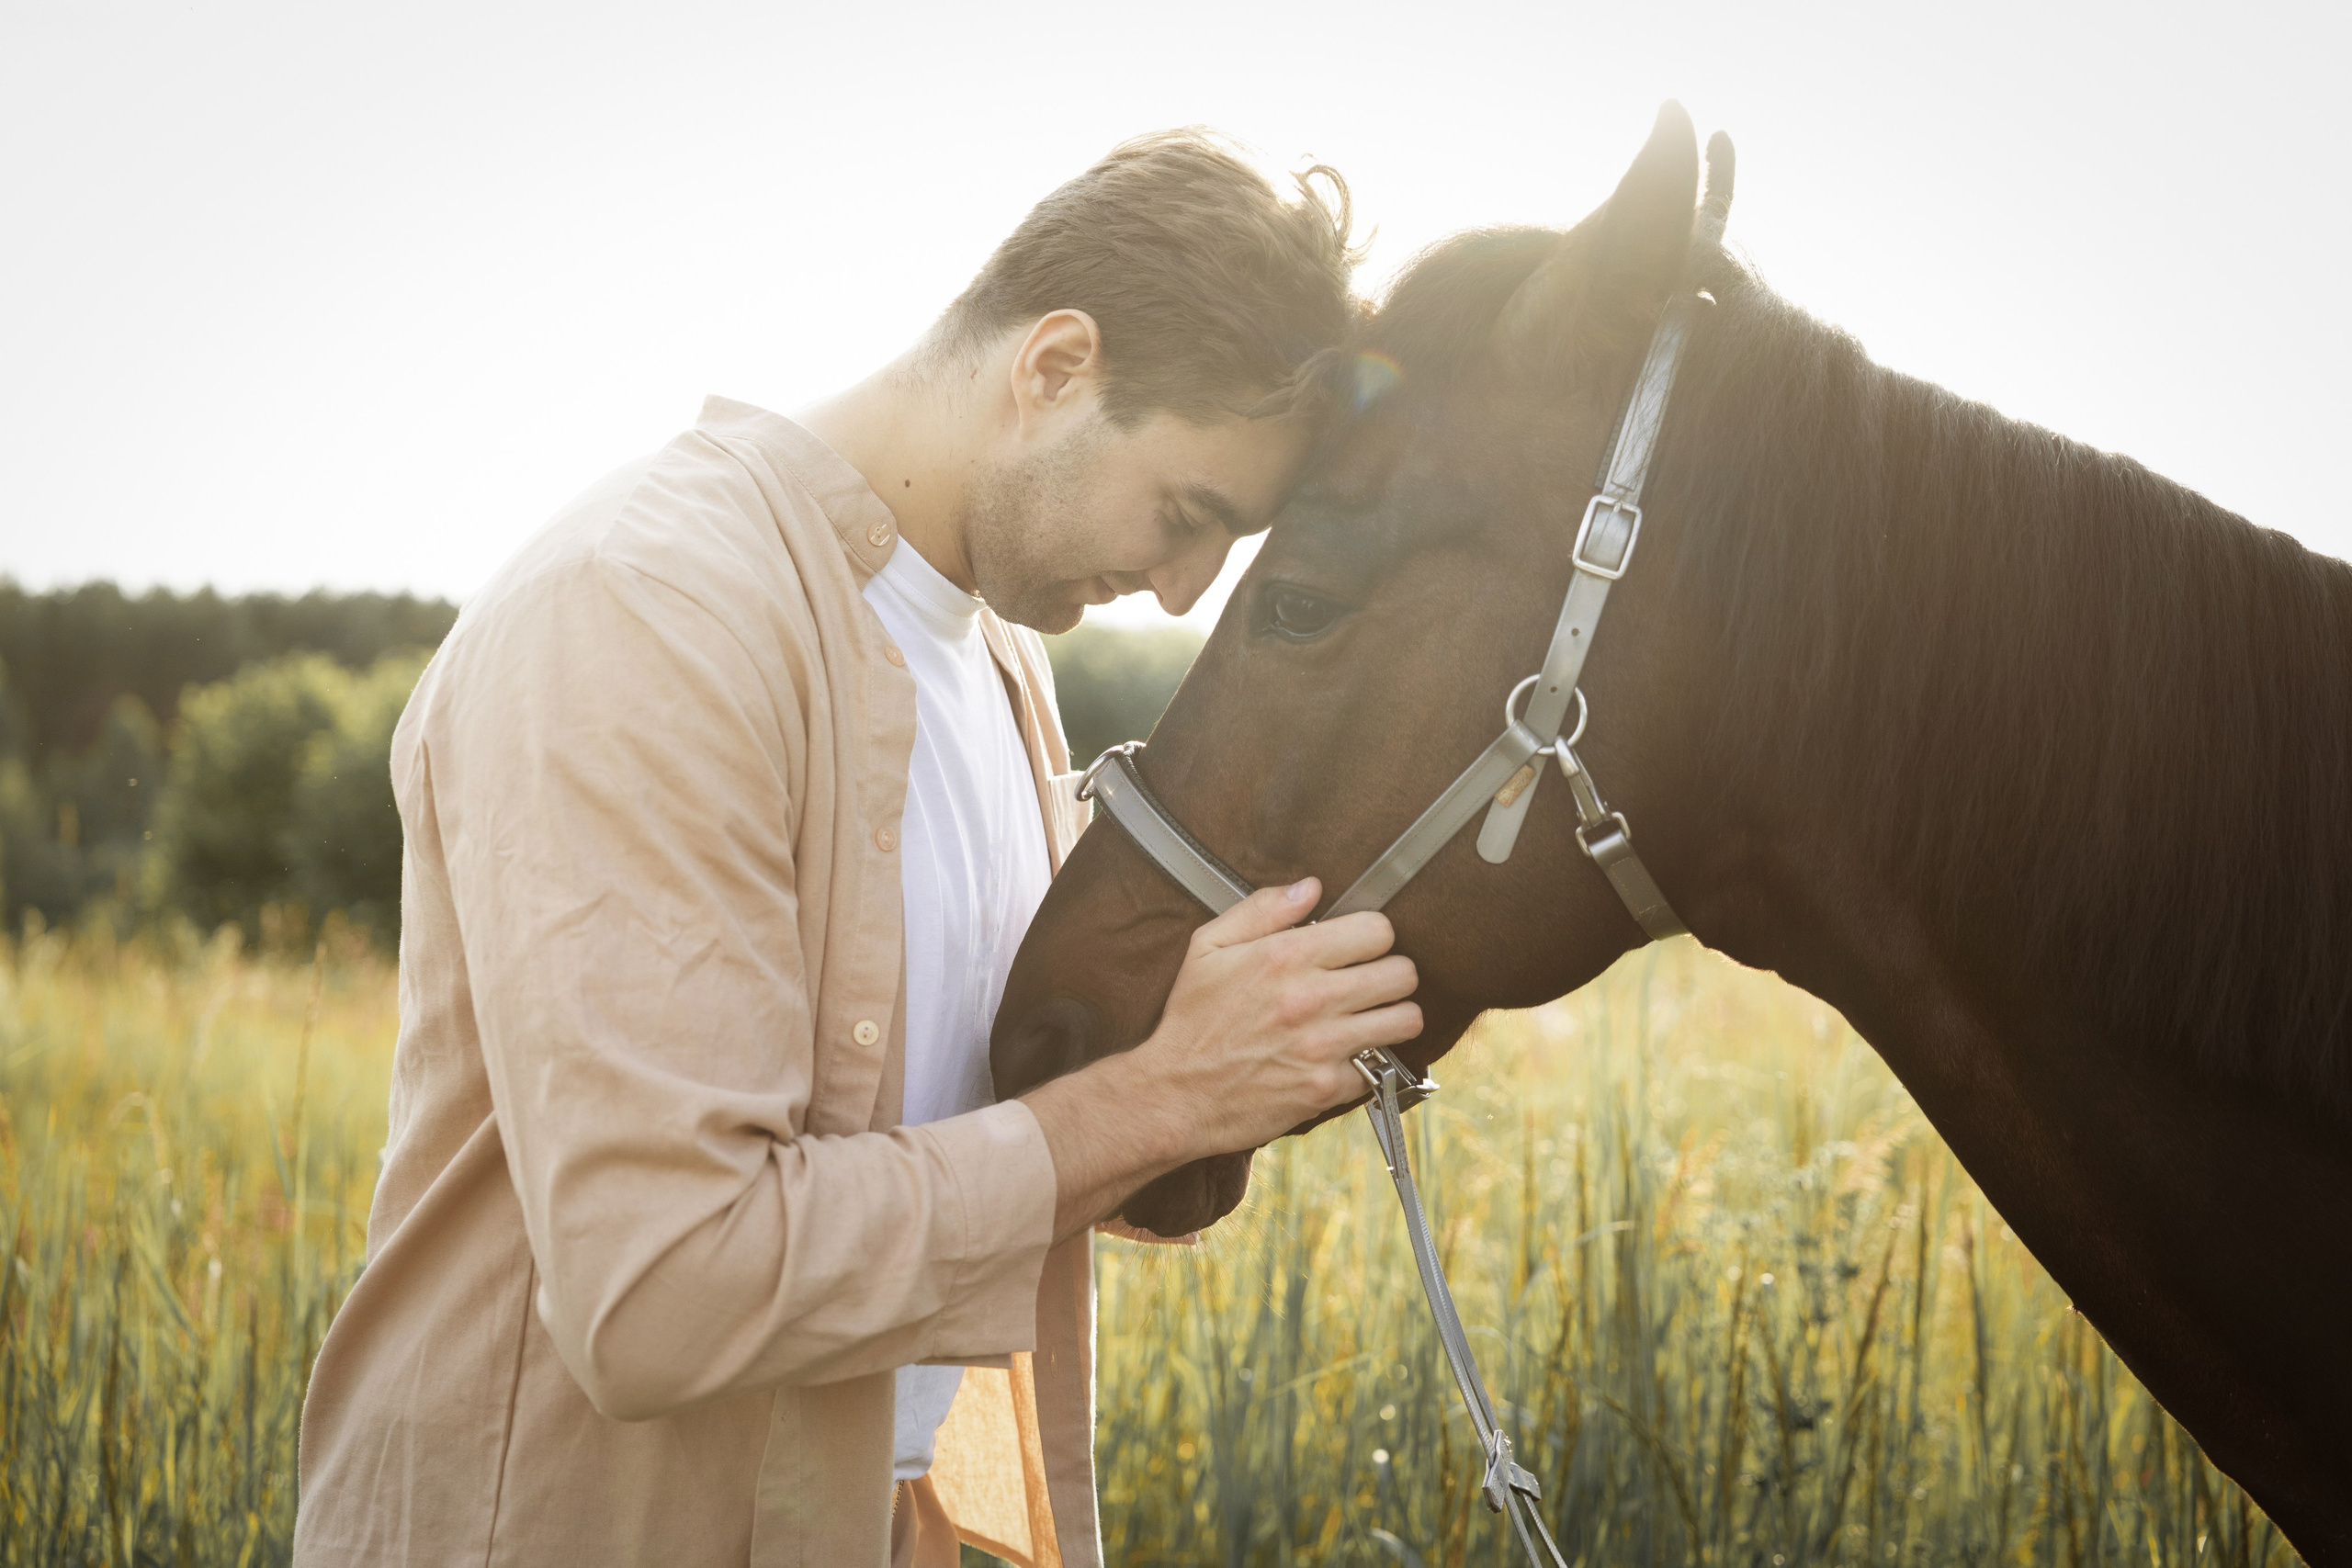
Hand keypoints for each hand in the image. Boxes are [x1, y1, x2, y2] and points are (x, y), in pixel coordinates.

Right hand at [1133, 877, 1422, 1162]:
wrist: (1175, 1095)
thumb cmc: (1191, 1020)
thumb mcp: (1208, 947)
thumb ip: (1261, 909)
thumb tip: (1310, 888)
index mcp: (1287, 957)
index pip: (1377, 930)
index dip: (1372, 935)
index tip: (1358, 947)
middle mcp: (1312, 998)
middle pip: (1402, 973)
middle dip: (1391, 973)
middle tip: (1371, 982)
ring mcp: (1323, 1046)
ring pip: (1405, 1019)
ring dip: (1393, 1016)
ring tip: (1372, 1017)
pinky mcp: (1326, 1087)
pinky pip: (1376, 1068)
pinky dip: (1364, 1064)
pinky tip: (1342, 1057)